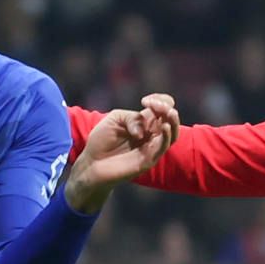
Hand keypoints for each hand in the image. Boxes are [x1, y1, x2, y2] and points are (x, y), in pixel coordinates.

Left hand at [64, 92, 179, 212]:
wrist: (91, 163)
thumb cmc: (101, 140)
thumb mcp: (115, 118)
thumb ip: (131, 117)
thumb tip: (143, 131)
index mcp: (144, 123)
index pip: (162, 109)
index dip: (160, 101)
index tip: (144, 100)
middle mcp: (150, 134)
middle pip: (169, 120)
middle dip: (167, 109)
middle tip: (158, 104)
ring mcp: (150, 148)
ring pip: (172, 135)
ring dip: (173, 122)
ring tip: (170, 112)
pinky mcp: (148, 160)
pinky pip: (162, 148)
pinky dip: (166, 137)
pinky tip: (164, 126)